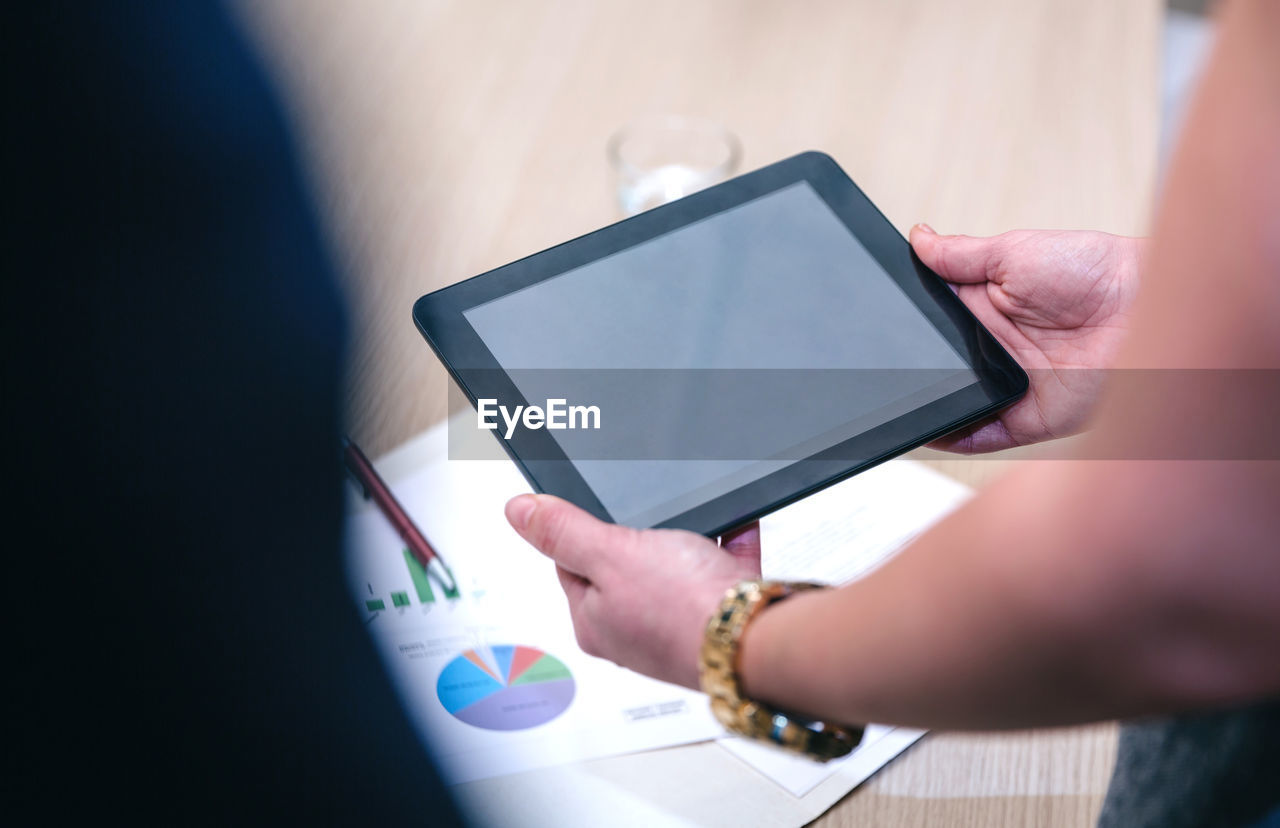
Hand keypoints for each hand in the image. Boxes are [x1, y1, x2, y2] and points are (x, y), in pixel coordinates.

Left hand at [505, 493, 761, 688]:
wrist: (759, 637)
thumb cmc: (683, 611)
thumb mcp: (610, 554)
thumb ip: (563, 531)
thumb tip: (517, 511)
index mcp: (594, 621)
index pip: (572, 562)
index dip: (586, 529)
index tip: (599, 508)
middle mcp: (635, 629)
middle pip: (628, 560)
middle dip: (647, 531)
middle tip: (656, 517)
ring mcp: (680, 622)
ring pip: (679, 561)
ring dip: (692, 534)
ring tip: (698, 520)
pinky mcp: (722, 612)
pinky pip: (722, 564)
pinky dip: (729, 540)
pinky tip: (735, 523)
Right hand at [909, 225, 1142, 451]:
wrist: (1145, 306)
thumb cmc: (1094, 270)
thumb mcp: (1014, 250)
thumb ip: (961, 254)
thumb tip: (919, 238)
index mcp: (987, 306)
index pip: (935, 321)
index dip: (910, 324)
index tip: (881, 322)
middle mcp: (996, 348)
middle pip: (940, 363)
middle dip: (915, 363)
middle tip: (889, 358)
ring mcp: (1010, 384)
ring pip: (955, 401)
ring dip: (932, 400)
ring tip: (901, 396)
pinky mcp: (1027, 417)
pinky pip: (981, 434)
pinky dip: (954, 435)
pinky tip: (930, 429)